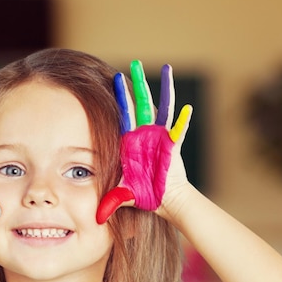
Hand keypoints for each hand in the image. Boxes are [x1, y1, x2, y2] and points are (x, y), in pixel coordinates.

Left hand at [96, 61, 191, 223]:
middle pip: (141, 103)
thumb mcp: (122, 194)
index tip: (114, 78)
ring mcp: (161, 137)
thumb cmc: (143, 194)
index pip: (122, 114)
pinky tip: (187, 107)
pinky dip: (183, 120)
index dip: (119, 97)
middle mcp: (145, 135)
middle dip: (137, 84)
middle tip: (134, 64)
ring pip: (162, 107)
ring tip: (166, 68)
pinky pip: (179, 129)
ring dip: (164, 89)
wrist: (164, 200)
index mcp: (130, 141)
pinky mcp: (174, 144)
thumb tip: (95, 218)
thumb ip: (109, 201)